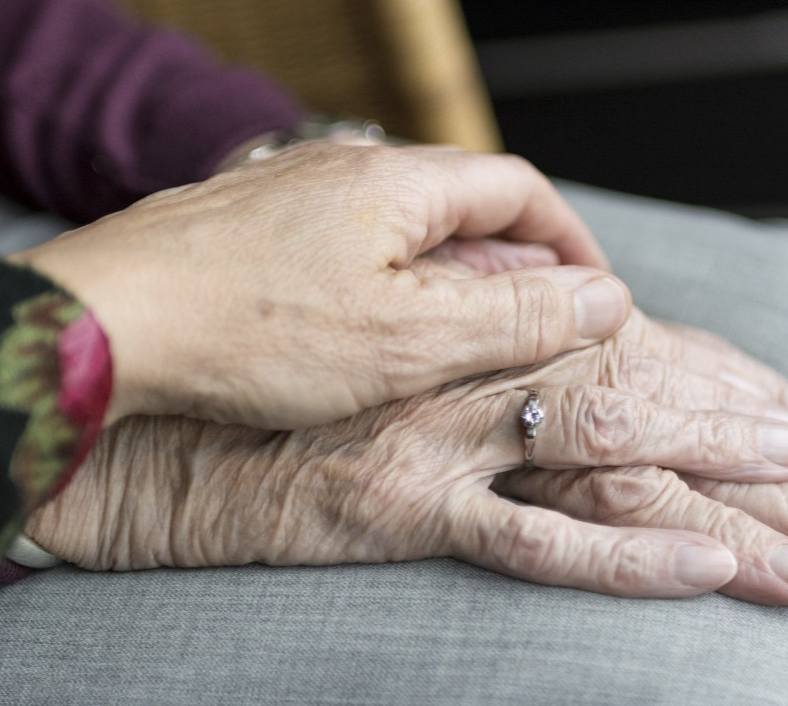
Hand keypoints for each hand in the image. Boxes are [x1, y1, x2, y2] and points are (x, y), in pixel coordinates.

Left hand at [10, 143, 620, 428]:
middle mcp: (350, 171)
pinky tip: (375, 328)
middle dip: (512, 264)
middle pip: (464, 206)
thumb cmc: (251, 328)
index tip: (592, 292)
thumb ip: (512, 315)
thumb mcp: (407, 337)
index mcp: (399, 183)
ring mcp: (299, 195)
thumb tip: (602, 300)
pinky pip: (350, 247)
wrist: (111, 324)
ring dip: (450, 276)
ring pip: (405, 229)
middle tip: (532, 326)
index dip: (567, 240)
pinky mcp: (260, 229)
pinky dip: (387, 283)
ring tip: (461, 336)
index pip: (519, 190)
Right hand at [26, 281, 787, 599]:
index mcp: (464, 327)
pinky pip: (529, 536)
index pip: (618, 345)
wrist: (173, 421)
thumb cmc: (270, 376)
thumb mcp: (372, 345)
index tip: (773, 403)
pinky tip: (701, 568)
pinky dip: (619, 555)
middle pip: (636, 394)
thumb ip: (453, 336)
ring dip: (714, 487)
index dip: (705, 373)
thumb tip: (526, 324)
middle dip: (737, 427)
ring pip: (606, 455)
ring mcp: (441, 441)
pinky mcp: (404, 507)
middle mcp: (466, 373)